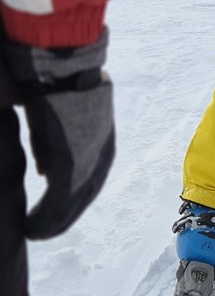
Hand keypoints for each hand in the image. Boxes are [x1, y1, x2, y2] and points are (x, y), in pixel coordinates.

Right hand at [4, 31, 114, 238]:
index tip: (54, 211)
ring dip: (52, 222)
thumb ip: (53, 144)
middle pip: (84, 194)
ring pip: (71, 203)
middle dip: (63, 215)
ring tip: (34, 234)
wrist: (62, 61)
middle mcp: (102, 152)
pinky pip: (58, 202)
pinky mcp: (71, 163)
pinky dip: (44, 220)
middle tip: (42, 230)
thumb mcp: (58, 116)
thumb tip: (45, 171)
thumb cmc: (55, 77)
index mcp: (103, 138)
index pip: (90, 176)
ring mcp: (89, 159)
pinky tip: (31, 229)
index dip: (72, 196)